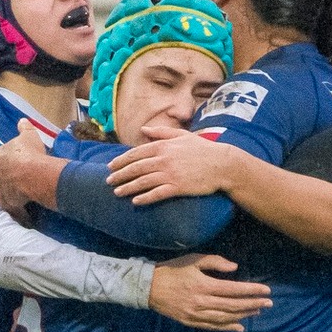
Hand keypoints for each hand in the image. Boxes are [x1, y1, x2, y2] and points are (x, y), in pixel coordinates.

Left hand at [0, 120, 50, 221]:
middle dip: (5, 175)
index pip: (1, 156)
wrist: (32, 174)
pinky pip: (9, 206)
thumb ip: (24, 128)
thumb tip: (22, 120)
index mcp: (0, 155)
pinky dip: (15, 210)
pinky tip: (22, 214)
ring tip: (19, 196)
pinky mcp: (5, 202)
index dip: (10, 159)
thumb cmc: (31, 153)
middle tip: (16, 178)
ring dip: (8, 192)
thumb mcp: (30, 136)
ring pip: (1, 190)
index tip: (17, 162)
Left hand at [105, 128, 238, 203]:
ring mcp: (170, 174)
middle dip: (120, 175)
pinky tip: (135, 202)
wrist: (222, 164)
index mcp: (163, 146)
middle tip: (108, 181)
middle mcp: (164, 160)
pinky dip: (145, 198)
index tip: (111, 167)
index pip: (136, 153)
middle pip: (136, 168)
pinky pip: (157, 194)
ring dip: (127, 188)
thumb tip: (143, 129)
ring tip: (117, 192)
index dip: (121, 161)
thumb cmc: (203, 149)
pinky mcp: (178, 187)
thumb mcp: (182, 136)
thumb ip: (161, 132)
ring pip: (143, 182)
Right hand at [148, 254, 271, 331]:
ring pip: (225, 317)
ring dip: (243, 315)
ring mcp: (196, 314)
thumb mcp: (193, 260)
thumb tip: (235, 268)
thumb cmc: (173, 270)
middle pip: (233, 305)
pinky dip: (227, 327)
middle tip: (269, 303)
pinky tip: (239, 326)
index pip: (233, 289)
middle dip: (253, 304)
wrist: (149, 288)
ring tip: (257, 312)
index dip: (251, 291)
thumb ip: (215, 262)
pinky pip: (213, 326)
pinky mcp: (191, 321)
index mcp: (203, 285)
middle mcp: (202, 302)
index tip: (266, 291)